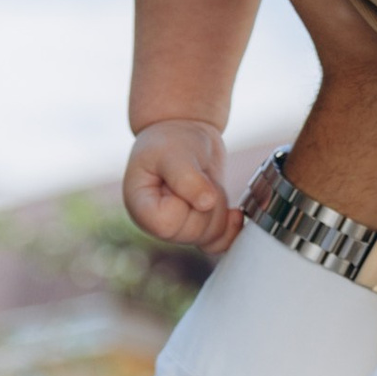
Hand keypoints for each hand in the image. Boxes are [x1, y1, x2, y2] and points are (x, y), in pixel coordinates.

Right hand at [124, 117, 239, 251]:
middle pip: (193, 232)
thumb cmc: (170, 139)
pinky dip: (232, 229)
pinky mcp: (199, 228)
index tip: (183, 175)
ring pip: (211, 236)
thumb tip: (207, 203)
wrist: (183, 132)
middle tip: (198, 175)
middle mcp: (157, 225)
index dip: (185, 201)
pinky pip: (220, 243)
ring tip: (206, 182)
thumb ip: (186, 178)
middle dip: (206, 203)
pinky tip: (234, 212)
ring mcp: (179, 229)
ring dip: (218, 207)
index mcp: (141, 207)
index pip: (167, 224)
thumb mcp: (174, 152)